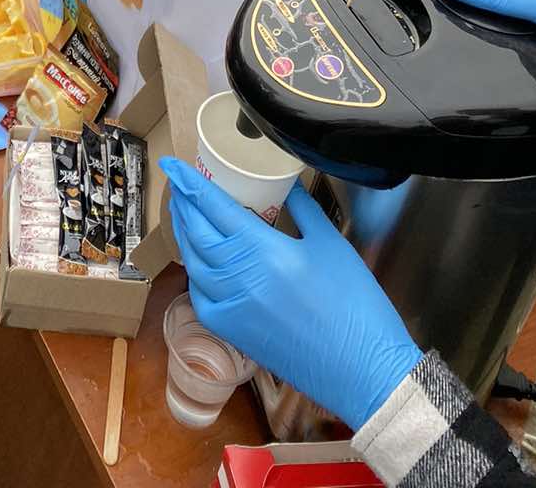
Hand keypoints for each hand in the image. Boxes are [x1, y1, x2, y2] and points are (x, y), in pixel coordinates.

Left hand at [161, 160, 420, 430]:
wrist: (363, 371)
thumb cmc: (355, 304)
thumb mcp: (331, 244)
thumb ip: (303, 208)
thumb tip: (287, 182)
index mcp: (263, 250)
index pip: (213, 207)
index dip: (190, 183)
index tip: (172, 163)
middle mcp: (238, 278)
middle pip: (198, 232)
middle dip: (184, 204)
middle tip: (179, 183)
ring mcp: (232, 309)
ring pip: (194, 263)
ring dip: (186, 235)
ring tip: (185, 214)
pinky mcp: (233, 334)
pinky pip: (201, 296)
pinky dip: (195, 273)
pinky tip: (198, 261)